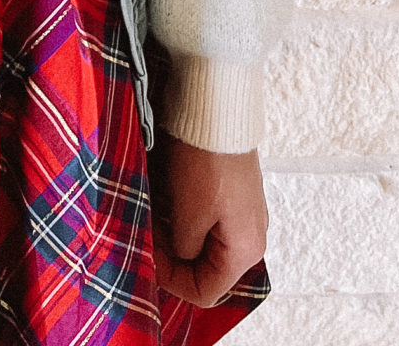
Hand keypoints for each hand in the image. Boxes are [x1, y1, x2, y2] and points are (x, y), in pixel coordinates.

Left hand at [151, 138, 267, 306]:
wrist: (218, 108)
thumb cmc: (206, 161)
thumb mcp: (188, 216)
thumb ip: (184, 250)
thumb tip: (181, 257)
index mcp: (246, 250)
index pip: (205, 291)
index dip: (171, 281)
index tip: (147, 257)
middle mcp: (251, 235)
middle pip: (206, 267)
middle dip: (172, 255)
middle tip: (147, 233)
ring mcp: (243, 212)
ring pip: (203, 242)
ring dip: (176, 234)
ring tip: (153, 213)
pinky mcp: (233, 192)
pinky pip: (207, 218)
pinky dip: (184, 216)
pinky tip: (166, 198)